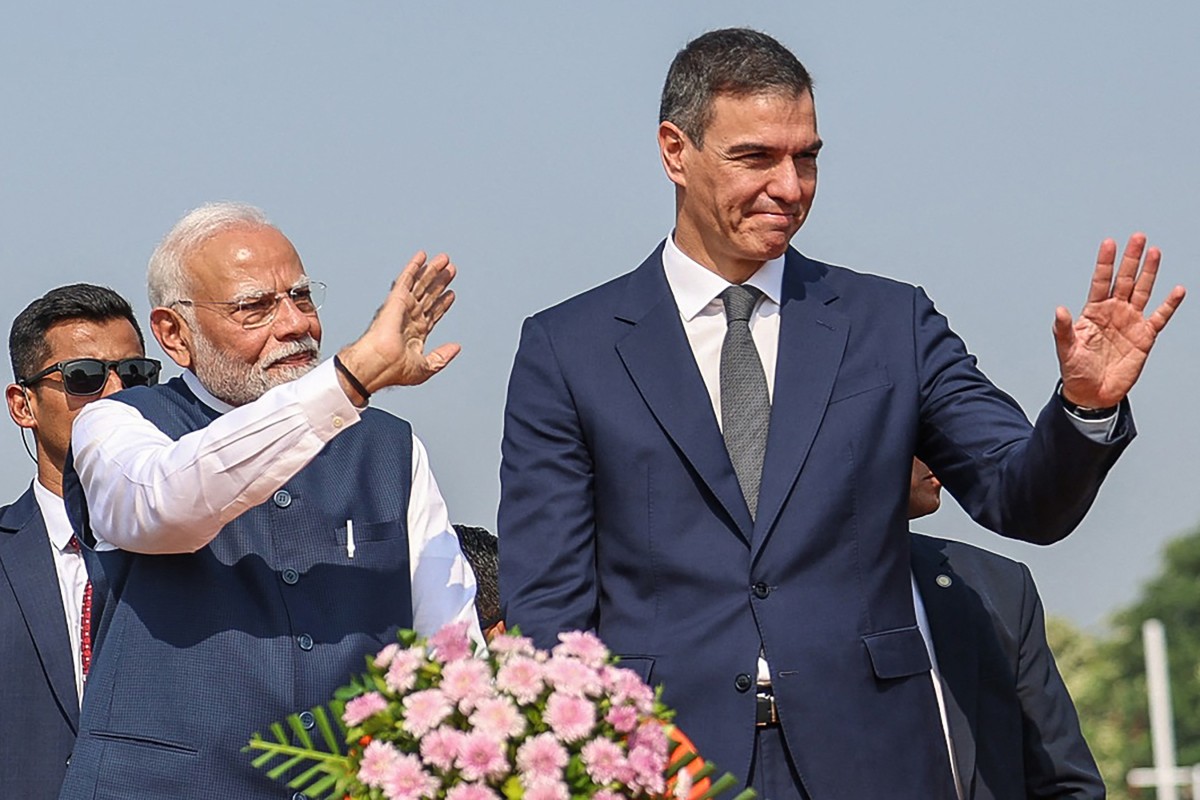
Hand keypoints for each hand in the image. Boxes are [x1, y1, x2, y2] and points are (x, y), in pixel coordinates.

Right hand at [337, 251, 460, 397]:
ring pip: (420, 284)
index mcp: (415, 333)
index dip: (442, 303)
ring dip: (432, 271)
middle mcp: (409, 318)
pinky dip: (414, 267)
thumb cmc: (394, 370)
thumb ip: (442, 357)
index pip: (432, 313)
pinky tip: (422, 256)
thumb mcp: (425, 367)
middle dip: (440, 282)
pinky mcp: (396, 300)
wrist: (379, 365)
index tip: (451, 294)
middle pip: (428, 295)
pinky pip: (406, 279)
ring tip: (444, 260)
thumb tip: (456, 347)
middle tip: (451, 270)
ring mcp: (403, 307)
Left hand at [1055, 233, 1184, 407]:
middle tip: (1138, 237)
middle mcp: (1113, 312)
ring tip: (1154, 252)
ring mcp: (1130, 322)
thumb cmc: (1076, 370)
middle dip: (1131, 259)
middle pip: (1124, 280)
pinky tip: (1177, 290)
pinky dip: (1169, 304)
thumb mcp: (1066, 349)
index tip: (1109, 242)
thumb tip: (1059, 310)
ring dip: (1148, 273)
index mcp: (1093, 312)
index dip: (1105, 262)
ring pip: (1142, 291)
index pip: (1100, 281)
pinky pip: (1160, 317)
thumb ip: (1063, 329)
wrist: (1093, 393)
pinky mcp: (1145, 336)